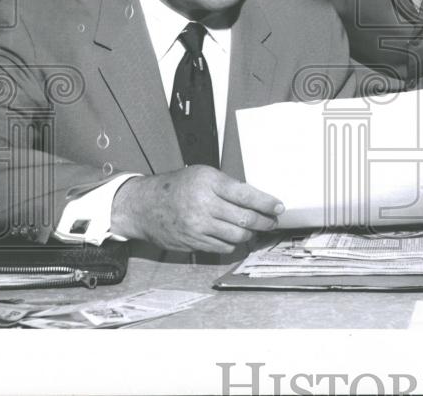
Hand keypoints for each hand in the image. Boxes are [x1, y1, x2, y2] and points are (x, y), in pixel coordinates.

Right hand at [110, 166, 284, 252]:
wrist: (144, 206)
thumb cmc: (176, 186)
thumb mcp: (203, 175)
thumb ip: (228, 186)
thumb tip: (256, 199)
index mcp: (209, 183)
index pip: (246, 194)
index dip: (267, 203)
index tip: (279, 207)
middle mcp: (204, 205)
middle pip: (245, 218)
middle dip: (264, 221)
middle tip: (272, 221)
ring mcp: (198, 226)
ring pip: (237, 235)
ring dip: (251, 233)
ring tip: (255, 228)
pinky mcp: (193, 242)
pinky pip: (223, 246)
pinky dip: (234, 242)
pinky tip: (236, 236)